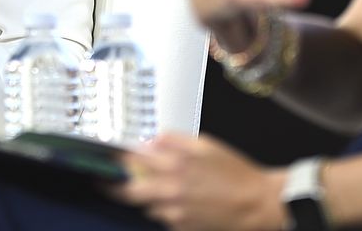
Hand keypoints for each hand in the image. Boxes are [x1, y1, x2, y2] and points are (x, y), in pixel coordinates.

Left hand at [116, 134, 286, 230]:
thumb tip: (150, 140)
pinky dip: (163, 208)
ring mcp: (174, 212)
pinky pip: (162, 216)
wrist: (256, 205)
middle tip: (105, 180)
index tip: (110, 155)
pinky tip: (180, 201)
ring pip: (144, 205)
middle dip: (111, 185)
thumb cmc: (235, 173)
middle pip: (126, 191)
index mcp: (175, 164)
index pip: (132, 160)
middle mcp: (170, 190)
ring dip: (145, 196)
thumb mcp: (206, 145)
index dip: (117, 157)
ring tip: (161, 188)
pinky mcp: (180, 227)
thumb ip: (174, 140)